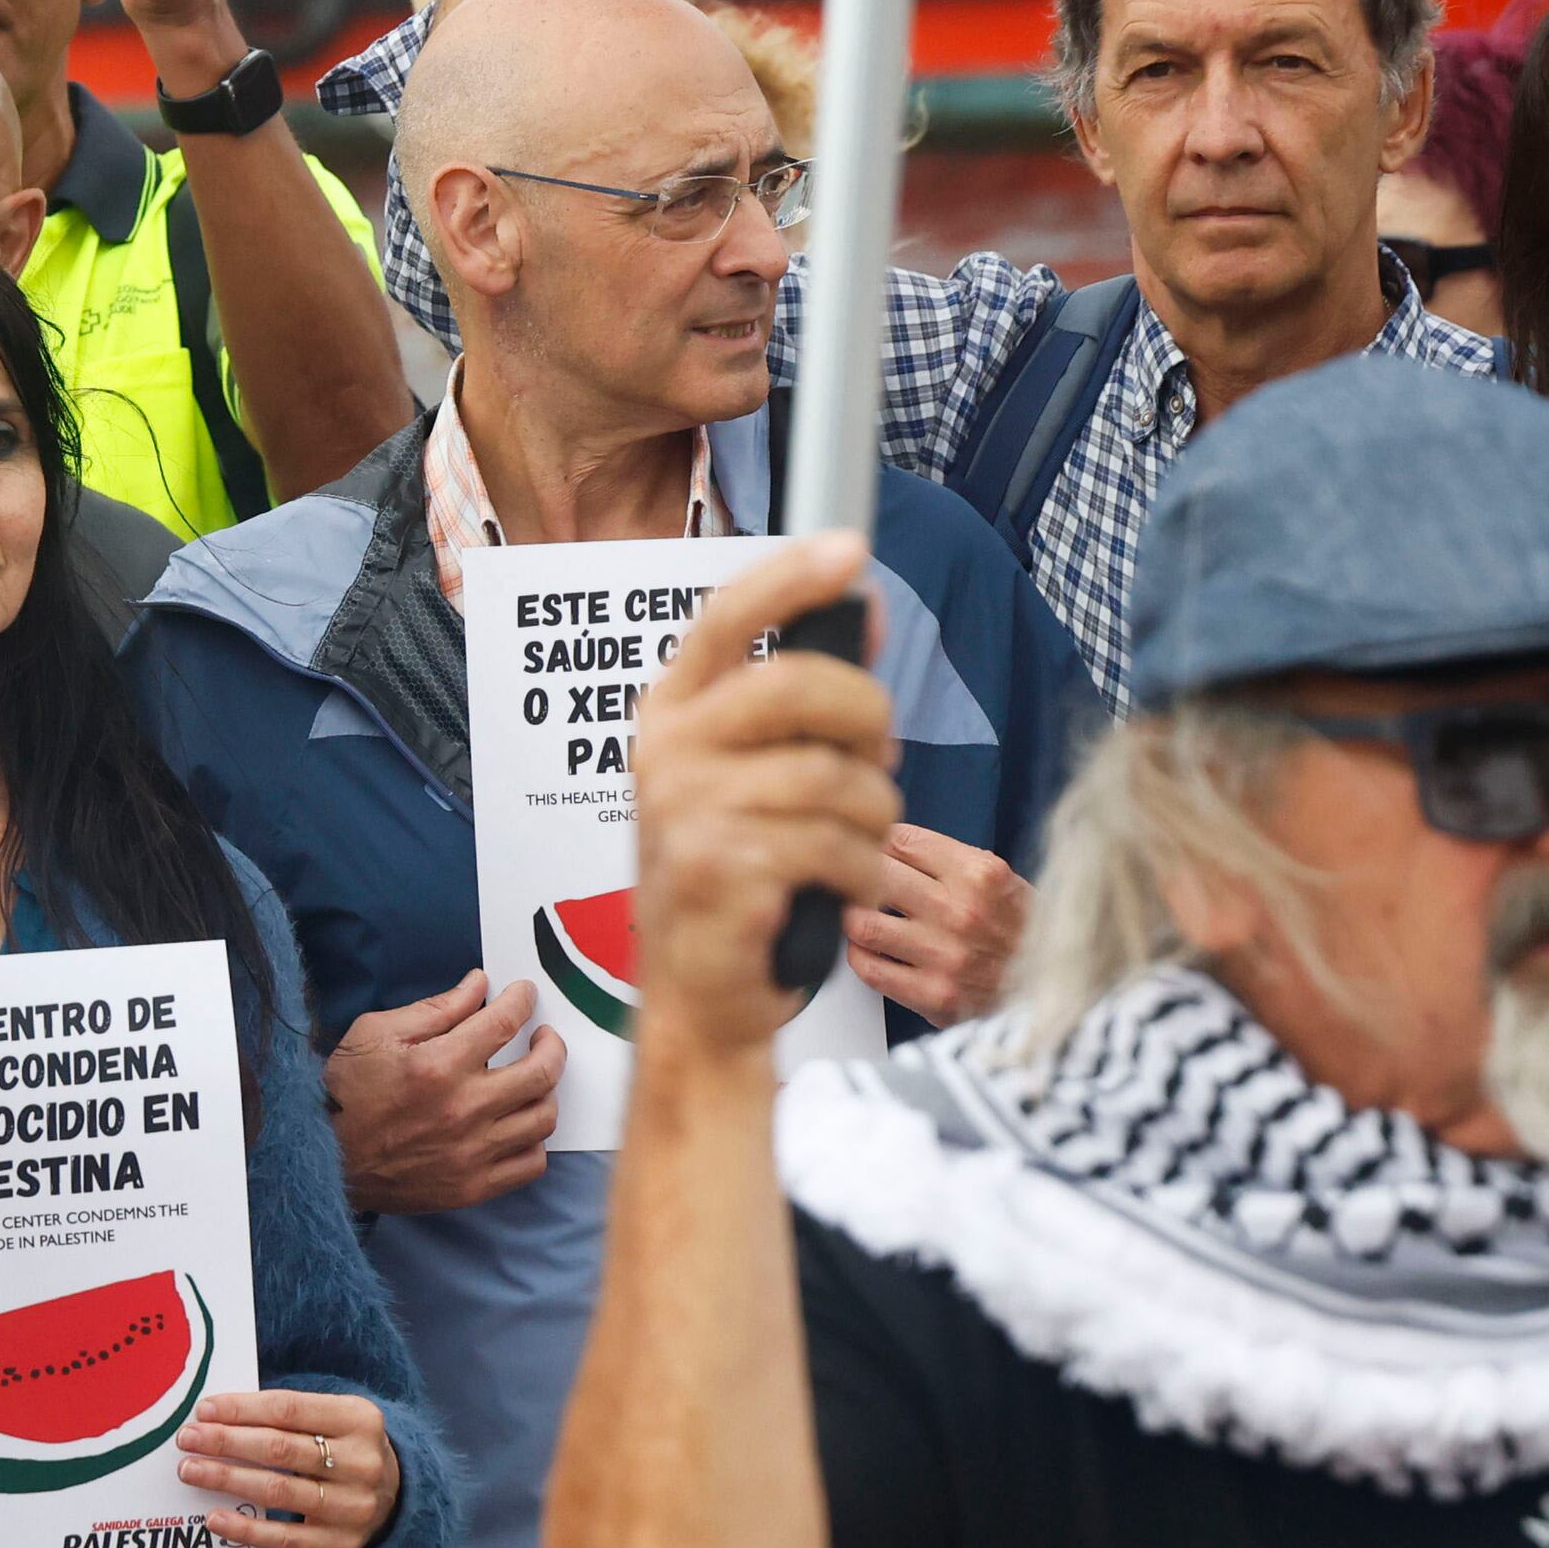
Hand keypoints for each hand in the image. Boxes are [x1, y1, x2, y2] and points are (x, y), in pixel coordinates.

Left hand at [177, 1386, 401, 1547]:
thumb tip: (216, 1417)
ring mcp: (353, 1507)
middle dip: (225, 1442)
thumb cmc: (343, 1449)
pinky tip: (214, 1518)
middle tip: (186, 1439)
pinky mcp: (340, 1544)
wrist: (394, 1498)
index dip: (240, 1409)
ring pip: (278, 1491)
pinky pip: (284, 1538)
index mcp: (359, 1419)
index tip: (202, 1411)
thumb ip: (286, 1416)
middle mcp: (361, 1462)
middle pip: (279, 1449)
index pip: (288, 1409)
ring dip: (227, 1479)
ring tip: (191, 1471)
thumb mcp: (332, 1419)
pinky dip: (245, 1528)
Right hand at [327, 971, 563, 1213]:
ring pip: (543, 1118)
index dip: (522, 1000)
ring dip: (546, 1091)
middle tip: (543, 1037)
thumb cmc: (345, 1093)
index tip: (524, 995)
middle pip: (541, 1071)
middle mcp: (464, 1110)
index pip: (505, 1022)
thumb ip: (435, 1009)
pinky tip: (520, 1124)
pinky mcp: (472, 1186)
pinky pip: (530, 1164)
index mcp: (439, 1066)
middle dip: (552, 1044)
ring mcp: (472, 1153)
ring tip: (533, 1080)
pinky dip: (535, 1141)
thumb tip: (478, 985)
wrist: (323, 1161)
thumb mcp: (376, 1033)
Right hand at [629, 534, 904, 1066]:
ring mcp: (687, 810)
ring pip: (833, 776)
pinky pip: (835, 845)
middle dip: (868, 721)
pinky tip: (841, 888)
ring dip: (874, 816)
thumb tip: (862, 611)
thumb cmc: (737, 879)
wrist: (699, 996)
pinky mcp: (720, 870)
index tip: (850, 551)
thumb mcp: (755, 775)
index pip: (724, 616)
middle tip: (881, 762)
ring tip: (857, 846)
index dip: (791, 576)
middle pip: (798, 685)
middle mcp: (667, 752)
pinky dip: (860, 871)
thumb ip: (801, 700)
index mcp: (671, 714)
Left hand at [848, 825, 1027, 1025]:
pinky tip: (869, 950)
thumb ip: (949, 860)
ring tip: (859, 916)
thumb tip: (888, 845)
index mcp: (980, 874)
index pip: (900, 841)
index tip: (870, 850)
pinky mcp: (935, 996)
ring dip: (852, 917)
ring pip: (861, 922)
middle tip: (853, 881)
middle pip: (873, 875)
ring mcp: (946, 956)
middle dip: (856, 875)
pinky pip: (870, 969)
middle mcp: (962, 912)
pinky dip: (859, 956)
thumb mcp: (1001, 879)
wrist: (1056, 989)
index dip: (877, 843)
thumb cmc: (1025, 931)